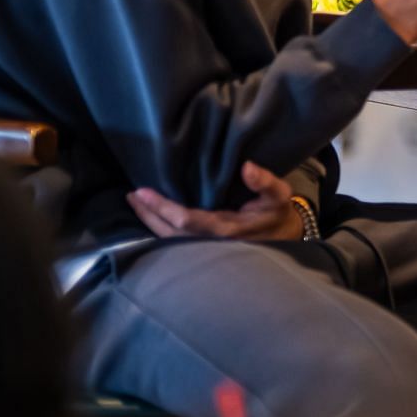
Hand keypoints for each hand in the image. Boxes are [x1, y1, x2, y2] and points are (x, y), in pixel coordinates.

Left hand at [127, 161, 304, 240]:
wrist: (285, 237)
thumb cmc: (277, 213)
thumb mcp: (279, 195)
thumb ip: (265, 181)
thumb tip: (247, 167)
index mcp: (226, 230)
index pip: (186, 221)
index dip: (161, 207)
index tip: (142, 192)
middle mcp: (211, 244)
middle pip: (169, 234)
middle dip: (149, 215)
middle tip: (132, 195)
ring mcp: (206, 249)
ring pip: (170, 241)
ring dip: (150, 222)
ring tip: (135, 203)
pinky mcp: (204, 249)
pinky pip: (175, 242)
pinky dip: (160, 229)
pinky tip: (151, 216)